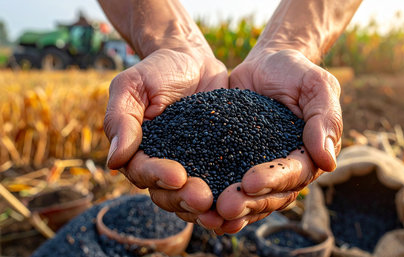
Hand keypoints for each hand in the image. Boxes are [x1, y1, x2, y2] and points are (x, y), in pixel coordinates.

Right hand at [104, 47, 227, 226]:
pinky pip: (220, 183)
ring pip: (192, 197)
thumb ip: (121, 119)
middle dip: (184, 198)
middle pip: (168, 194)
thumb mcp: (132, 86)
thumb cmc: (157, 69)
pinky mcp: (216, 160)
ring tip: (223, 207)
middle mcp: (163, 164)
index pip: (142, 173)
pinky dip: (227, 195)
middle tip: (203, 199)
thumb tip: (114, 161)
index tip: (177, 176)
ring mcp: (192, 164)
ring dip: (206, 206)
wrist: (192, 59)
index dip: (158, 178)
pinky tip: (243, 202)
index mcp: (138, 151)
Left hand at [213, 48, 342, 233]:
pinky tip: (201, 212)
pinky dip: (217, 202)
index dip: (274, 180)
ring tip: (211, 217)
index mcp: (308, 154)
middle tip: (226, 206)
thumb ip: (325, 119)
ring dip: (234, 211)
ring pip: (252, 200)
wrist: (266, 64)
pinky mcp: (235, 163)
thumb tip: (329, 162)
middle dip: (250, 203)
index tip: (250, 181)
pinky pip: (229, 187)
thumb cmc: (295, 72)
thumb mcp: (316, 86)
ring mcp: (260, 168)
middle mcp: (286, 169)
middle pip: (272, 195)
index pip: (295, 174)